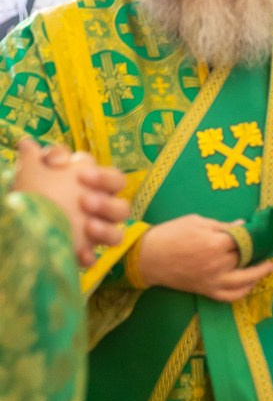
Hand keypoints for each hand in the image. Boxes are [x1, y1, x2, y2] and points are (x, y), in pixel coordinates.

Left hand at [14, 138, 128, 265]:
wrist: (22, 220)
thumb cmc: (34, 191)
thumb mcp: (33, 171)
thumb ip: (35, 157)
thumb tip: (27, 143)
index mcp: (96, 187)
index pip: (114, 179)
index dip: (103, 177)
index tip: (82, 176)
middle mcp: (102, 209)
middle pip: (122, 207)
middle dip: (107, 204)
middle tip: (85, 202)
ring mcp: (96, 232)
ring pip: (117, 233)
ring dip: (105, 229)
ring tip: (87, 227)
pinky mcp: (85, 252)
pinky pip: (96, 256)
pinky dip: (89, 255)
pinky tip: (80, 254)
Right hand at [136, 214, 272, 301]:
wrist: (148, 257)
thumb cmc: (170, 234)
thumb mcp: (196, 221)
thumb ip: (222, 225)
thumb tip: (243, 225)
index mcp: (215, 243)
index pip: (243, 240)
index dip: (252, 235)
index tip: (258, 232)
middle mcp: (218, 264)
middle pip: (246, 259)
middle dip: (256, 252)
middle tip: (265, 247)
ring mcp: (214, 280)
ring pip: (245, 281)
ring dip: (259, 274)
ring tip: (267, 267)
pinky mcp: (207, 291)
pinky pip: (231, 296)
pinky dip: (243, 292)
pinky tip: (250, 284)